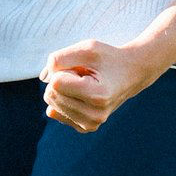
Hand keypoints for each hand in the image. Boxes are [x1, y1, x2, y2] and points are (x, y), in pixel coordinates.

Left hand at [41, 36, 167, 132]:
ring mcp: (90, 124)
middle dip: (61, 79)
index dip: (64, 69)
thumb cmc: (108, 59)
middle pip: (51, 94)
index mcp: (98, 95)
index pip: (56, 83)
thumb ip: (60, 58)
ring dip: (64, 90)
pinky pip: (55, 112)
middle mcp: (95, 114)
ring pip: (51, 104)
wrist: (131, 73)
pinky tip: (82, 95)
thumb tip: (43, 78)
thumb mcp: (87, 48)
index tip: (82, 68)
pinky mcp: (85, 128)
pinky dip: (64, 100)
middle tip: (83, 75)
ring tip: (85, 84)